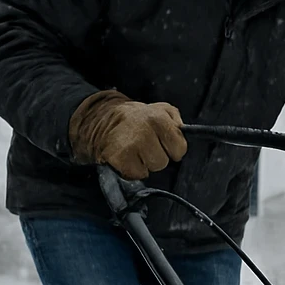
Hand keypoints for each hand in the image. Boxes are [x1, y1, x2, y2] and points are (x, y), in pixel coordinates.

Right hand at [68, 89, 187, 179]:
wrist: (101, 119)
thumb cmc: (136, 118)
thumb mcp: (161, 110)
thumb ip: (176, 120)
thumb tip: (183, 132)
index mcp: (158, 118)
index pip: (180, 149)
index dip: (172, 149)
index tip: (162, 143)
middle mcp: (144, 130)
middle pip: (164, 162)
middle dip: (157, 157)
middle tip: (145, 146)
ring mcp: (130, 145)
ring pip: (151, 170)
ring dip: (144, 164)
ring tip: (135, 151)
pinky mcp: (118, 158)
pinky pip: (135, 175)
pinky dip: (131, 170)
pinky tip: (126, 157)